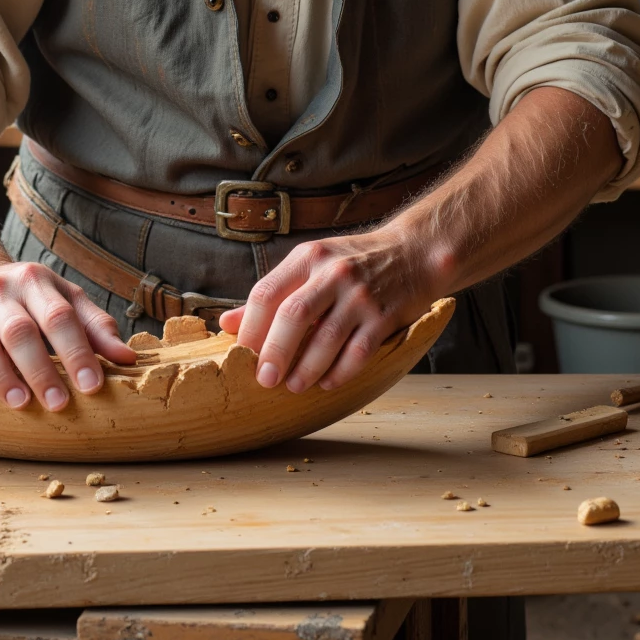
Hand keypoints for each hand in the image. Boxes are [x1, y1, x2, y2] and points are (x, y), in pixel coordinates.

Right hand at [0, 257, 135, 410]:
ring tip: (20, 404)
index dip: (77, 351)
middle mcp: (1, 293)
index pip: (59, 316)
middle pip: (21, 331)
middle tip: (59, 403)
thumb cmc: (29, 297)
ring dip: (2, 376)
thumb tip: (128, 359)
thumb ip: (95, 327)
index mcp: (36, 282)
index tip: (92, 385)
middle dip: (40, 369)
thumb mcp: (64, 298)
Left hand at [218, 220, 430, 392]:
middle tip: (264, 380)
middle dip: (275, 352)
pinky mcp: (384, 317)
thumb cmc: (352, 263)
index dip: (250, 328)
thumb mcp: (311, 265)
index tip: (242, 354)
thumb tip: (226, 324)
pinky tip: (327, 382)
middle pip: (294, 315)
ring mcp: (360, 295)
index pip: (267, 292)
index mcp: (308, 257)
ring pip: (326, 338)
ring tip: (293, 385)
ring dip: (306, 369)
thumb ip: (273, 293)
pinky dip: (339, 372)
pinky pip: (357, 352)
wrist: (413, 253)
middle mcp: (333, 273)